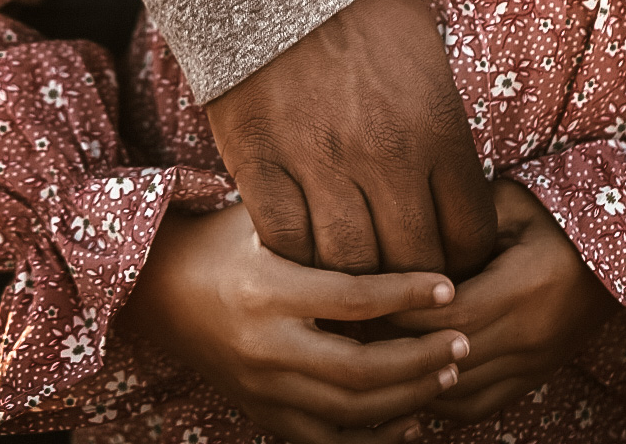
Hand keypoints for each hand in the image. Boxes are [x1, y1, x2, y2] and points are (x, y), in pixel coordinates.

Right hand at [119, 202, 469, 443]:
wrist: (162, 290)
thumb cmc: (225, 238)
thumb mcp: (266, 217)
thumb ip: (322, 219)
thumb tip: (398, 206)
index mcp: (269, 290)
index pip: (354, 299)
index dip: (407, 295)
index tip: (449, 287)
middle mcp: (265, 347)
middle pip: (359, 369)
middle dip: (419, 359)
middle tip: (463, 341)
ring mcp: (262, 390)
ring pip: (349, 412)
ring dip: (407, 398)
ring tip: (447, 371)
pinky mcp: (262, 415)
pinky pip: (327, 441)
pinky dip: (374, 439)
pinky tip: (412, 422)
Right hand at [206, 0, 495, 275]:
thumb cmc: (356, 1)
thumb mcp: (424, 50)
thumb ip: (442, 120)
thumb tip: (455, 176)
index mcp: (434, 125)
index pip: (470, 232)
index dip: (465, 258)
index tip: (450, 256)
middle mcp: (384, 155)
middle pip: (414, 265)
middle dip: (415, 284)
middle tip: (404, 284)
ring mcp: (319, 163)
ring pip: (350, 269)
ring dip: (356, 284)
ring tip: (356, 279)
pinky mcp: (261, 164)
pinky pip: (287, 244)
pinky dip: (298, 260)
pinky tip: (305, 253)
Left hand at [382, 179, 614, 421]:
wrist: (621, 249)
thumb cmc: (555, 216)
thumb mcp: (510, 205)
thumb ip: (462, 223)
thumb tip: (405, 239)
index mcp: (521, 289)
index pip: (445, 317)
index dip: (402, 311)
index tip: (367, 296)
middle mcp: (529, 336)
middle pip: (447, 360)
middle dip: (397, 347)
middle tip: (356, 329)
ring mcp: (535, 364)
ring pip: (460, 395)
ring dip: (416, 381)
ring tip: (376, 357)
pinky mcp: (535, 377)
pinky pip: (481, 406)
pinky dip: (443, 401)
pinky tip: (413, 381)